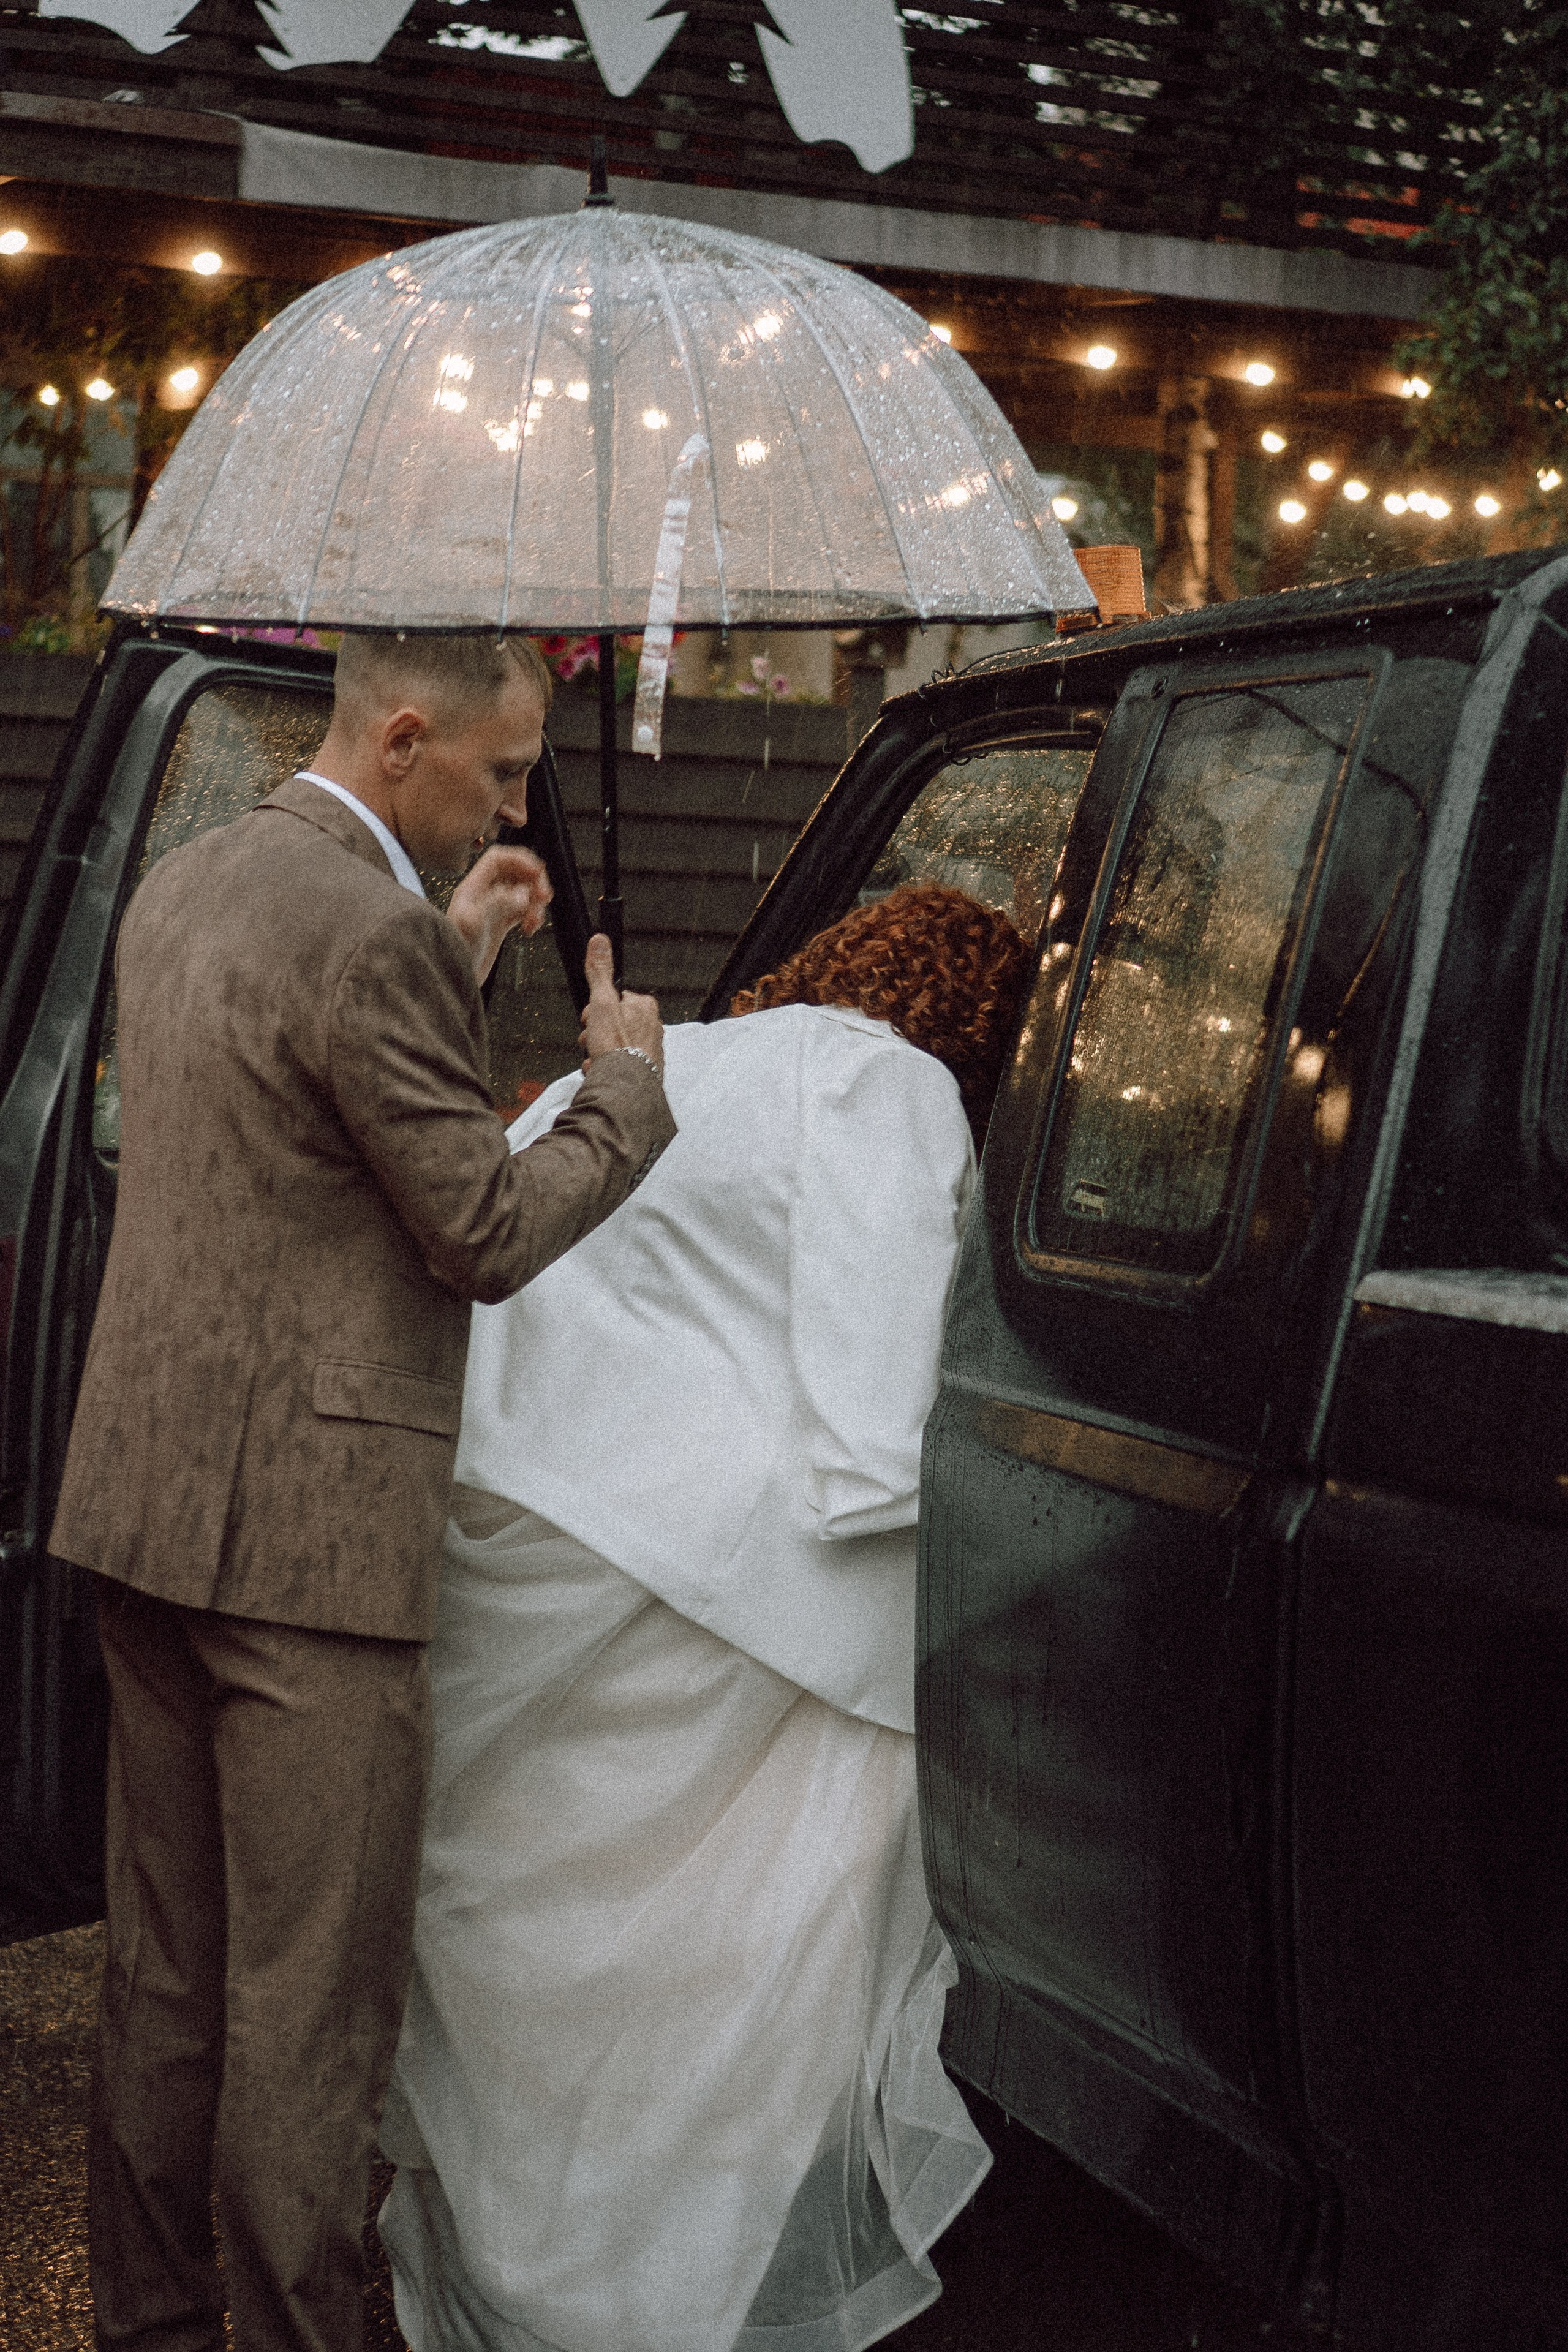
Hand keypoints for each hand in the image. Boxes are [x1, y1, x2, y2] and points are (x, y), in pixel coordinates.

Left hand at [447, 844, 552, 983]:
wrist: (452, 979)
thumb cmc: (455, 952)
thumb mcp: (474, 925)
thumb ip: (497, 904)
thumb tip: (523, 894)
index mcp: (473, 887)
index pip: (498, 859)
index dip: (520, 859)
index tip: (538, 872)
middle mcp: (483, 895)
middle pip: (514, 872)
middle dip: (533, 881)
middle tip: (545, 896)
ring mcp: (492, 909)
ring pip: (522, 892)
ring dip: (536, 902)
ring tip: (536, 920)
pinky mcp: (500, 924)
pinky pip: (523, 910)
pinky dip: (533, 917)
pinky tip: (530, 931)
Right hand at [580, 934, 663, 1071]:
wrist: (625, 1088)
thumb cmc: (617, 1047)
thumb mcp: (602, 1002)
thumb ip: (600, 972)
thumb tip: (600, 942)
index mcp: (645, 1007)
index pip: (614, 1000)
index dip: (596, 1011)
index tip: (591, 1019)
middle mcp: (653, 1027)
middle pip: (613, 1023)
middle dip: (596, 1034)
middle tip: (592, 1042)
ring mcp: (650, 1050)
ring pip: (615, 1045)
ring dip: (599, 1052)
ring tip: (596, 1059)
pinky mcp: (645, 1071)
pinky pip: (619, 1065)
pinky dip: (606, 1068)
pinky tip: (600, 1071)